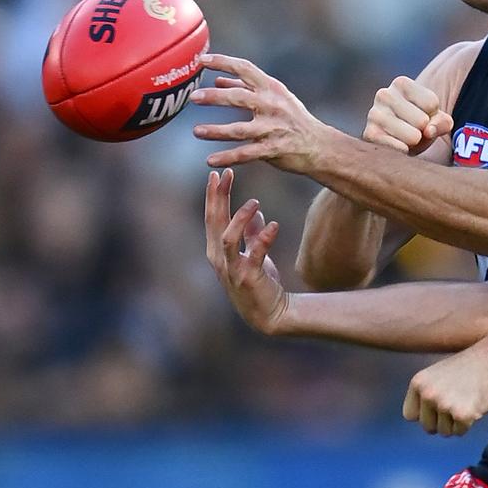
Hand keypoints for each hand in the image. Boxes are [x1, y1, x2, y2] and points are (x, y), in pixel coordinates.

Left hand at [190, 53, 334, 172]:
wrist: (320, 146)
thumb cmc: (294, 119)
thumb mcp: (276, 97)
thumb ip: (247, 87)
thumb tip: (219, 79)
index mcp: (271, 88)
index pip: (245, 68)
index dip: (222, 62)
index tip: (201, 61)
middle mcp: (272, 105)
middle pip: (239, 98)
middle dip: (215, 97)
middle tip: (194, 97)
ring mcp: (274, 128)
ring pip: (240, 130)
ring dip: (217, 131)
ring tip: (197, 131)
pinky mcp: (274, 149)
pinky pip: (247, 154)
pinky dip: (228, 157)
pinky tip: (210, 160)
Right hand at [204, 168, 289, 335]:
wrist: (271, 314)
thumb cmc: (261, 284)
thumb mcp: (254, 254)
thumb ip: (252, 233)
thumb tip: (257, 212)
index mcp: (218, 250)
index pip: (213, 217)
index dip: (214, 195)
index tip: (219, 173)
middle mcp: (219, 258)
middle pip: (214, 222)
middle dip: (218, 196)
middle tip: (226, 174)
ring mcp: (231, 269)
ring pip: (227, 238)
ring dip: (239, 217)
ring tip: (255, 201)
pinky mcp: (248, 278)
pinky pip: (253, 255)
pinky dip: (263, 238)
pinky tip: (275, 225)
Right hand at [364, 76, 452, 154]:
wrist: (398, 141)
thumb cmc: (420, 125)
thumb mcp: (438, 120)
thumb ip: (443, 123)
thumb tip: (428, 131)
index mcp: (401, 83)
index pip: (432, 103)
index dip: (432, 116)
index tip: (422, 115)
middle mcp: (384, 94)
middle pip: (422, 121)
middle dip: (423, 130)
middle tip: (412, 129)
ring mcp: (374, 114)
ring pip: (413, 137)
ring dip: (414, 143)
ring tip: (404, 137)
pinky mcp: (369, 134)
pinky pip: (400, 148)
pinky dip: (405, 151)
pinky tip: (397, 146)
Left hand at [402, 330, 487, 436]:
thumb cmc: (466, 368)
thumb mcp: (435, 375)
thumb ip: (424, 395)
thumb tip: (418, 420)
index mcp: (418, 383)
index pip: (410, 415)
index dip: (425, 413)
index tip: (438, 404)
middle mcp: (428, 394)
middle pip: (427, 427)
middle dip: (442, 421)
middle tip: (456, 402)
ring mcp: (445, 404)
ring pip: (444, 432)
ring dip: (456, 423)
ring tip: (465, 401)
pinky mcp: (462, 414)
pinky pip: (459, 432)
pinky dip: (468, 424)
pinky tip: (474, 404)